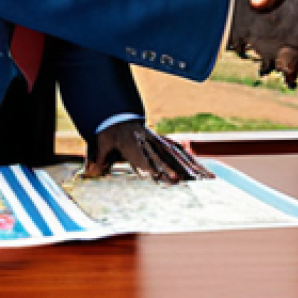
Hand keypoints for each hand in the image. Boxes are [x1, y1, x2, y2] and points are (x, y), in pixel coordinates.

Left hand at [82, 119, 212, 183]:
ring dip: (194, 167)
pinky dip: (193, 161)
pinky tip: (204, 172)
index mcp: (134, 143)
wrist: (114, 114)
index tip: (172, 180)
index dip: (161, 170)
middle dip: (184, 170)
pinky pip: (180, 152)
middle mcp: (150, 142)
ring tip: (209, 180)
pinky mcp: (163, 142)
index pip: (149, 160)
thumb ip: (96, 159)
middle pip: (169, 158)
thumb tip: (88, 173)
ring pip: (179, 154)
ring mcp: (158, 141)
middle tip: (197, 183)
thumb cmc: (106, 132)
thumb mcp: (98, 143)